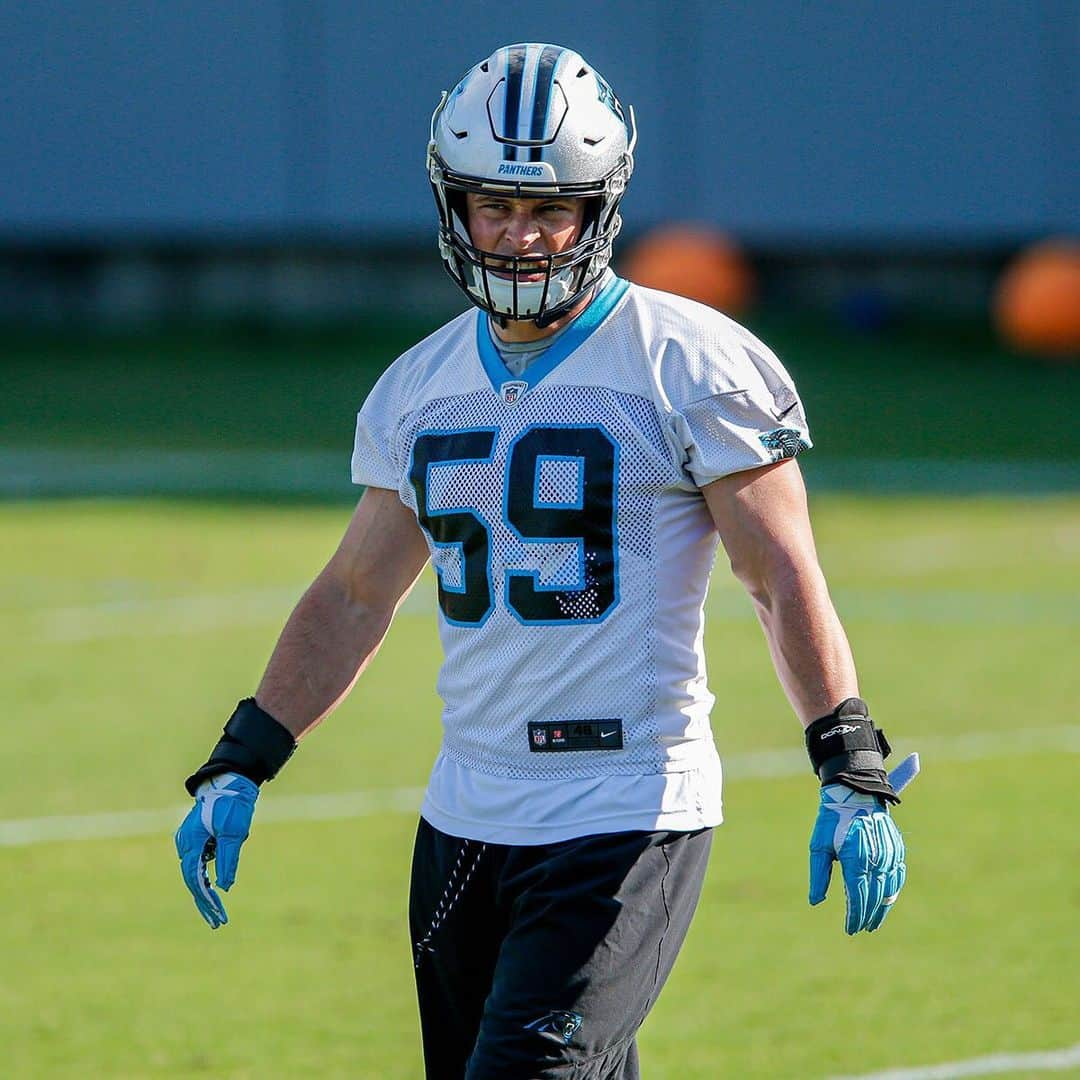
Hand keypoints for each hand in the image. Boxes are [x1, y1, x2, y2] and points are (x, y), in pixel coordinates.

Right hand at [174, 772, 258, 928]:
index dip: (206, 899)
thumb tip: (224, 887)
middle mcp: (185, 843)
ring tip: (217, 913)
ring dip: (205, 892)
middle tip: (218, 923)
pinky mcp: (195, 838)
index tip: (218, 914)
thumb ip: (228, 860)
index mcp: (192, 842)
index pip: (195, 879)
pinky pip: (198, 863)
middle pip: (192, 880)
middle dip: (205, 902)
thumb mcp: (234, 833)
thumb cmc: (232, 805)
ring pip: (194, 873)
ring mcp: (189, 840)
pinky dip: (205, 877)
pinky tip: (214, 888)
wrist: (229, 781)